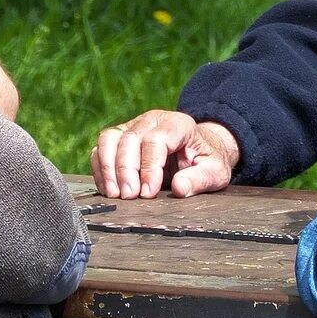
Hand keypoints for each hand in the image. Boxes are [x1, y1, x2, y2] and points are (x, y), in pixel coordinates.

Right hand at [91, 111, 240, 198]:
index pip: (156, 140)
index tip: (148, 192)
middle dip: (126, 170)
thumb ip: (199, 180)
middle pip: (130, 139)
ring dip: (108, 168)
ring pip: (109, 139)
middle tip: (129, 197)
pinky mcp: (120, 137)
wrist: (198, 150)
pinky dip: (101, 169)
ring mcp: (133, 126)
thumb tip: (180, 188)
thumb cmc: (206, 160)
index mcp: (178, 124)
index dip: (149, 167)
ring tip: (115, 194)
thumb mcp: (215, 172)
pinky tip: (109, 189)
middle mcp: (152, 120)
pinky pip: (101, 148)